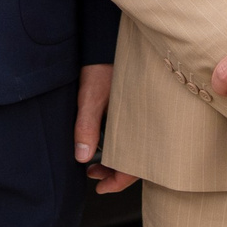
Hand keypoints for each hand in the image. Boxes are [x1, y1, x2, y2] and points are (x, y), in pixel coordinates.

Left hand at [73, 63, 135, 192]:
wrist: (107, 39)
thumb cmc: (103, 64)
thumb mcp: (91, 96)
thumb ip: (86, 126)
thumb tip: (82, 158)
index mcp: (140, 123)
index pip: (137, 167)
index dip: (117, 182)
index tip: (99, 188)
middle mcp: (145, 123)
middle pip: (137, 161)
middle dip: (114, 172)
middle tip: (91, 174)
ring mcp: (141, 116)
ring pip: (133, 147)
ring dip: (115, 157)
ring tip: (92, 163)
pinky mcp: (135, 108)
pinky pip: (131, 133)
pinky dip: (118, 143)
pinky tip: (104, 142)